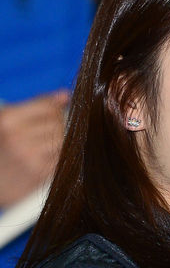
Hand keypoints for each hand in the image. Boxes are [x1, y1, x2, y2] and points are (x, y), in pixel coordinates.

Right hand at [0, 90, 68, 207]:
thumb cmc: (3, 147)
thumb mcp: (9, 121)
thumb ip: (37, 106)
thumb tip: (65, 95)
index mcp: (8, 120)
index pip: (48, 107)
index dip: (55, 109)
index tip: (53, 113)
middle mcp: (18, 138)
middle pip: (58, 124)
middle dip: (57, 126)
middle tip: (45, 133)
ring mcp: (30, 157)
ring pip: (62, 141)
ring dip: (59, 142)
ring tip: (44, 146)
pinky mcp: (39, 173)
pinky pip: (61, 157)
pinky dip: (57, 156)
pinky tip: (44, 158)